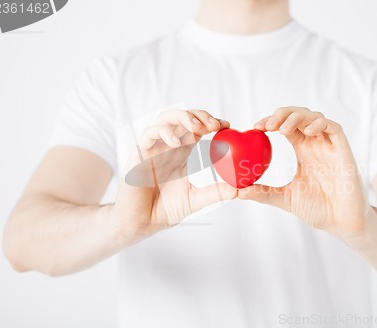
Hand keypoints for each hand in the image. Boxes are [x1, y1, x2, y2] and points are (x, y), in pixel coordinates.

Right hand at [114, 109, 236, 244]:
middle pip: (183, 117)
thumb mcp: (195, 200)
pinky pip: (149, 133)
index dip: (211, 122)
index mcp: (181, 152)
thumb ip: (214, 193)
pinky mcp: (138, 153)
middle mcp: (167, 146)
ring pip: (165, 118)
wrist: (141, 223)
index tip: (226, 126)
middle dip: (200, 116)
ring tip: (197, 127)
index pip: (197, 128)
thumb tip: (237, 190)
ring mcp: (153, 148)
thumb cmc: (164, 210)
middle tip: (214, 125)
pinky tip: (176, 142)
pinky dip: (163, 132)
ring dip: (183, 117)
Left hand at [238, 107, 369, 238]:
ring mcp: (330, 146)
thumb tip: (238, 191)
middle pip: (299, 116)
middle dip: (282, 114)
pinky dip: (320, 124)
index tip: (255, 127)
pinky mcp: (343, 151)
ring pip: (315, 117)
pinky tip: (307, 132)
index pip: (286, 126)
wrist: (341, 222)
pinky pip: (334, 128)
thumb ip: (264, 193)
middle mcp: (316, 144)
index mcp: (303, 150)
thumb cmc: (318, 208)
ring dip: (297, 117)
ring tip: (282, 128)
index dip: (271, 121)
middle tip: (266, 125)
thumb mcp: (285, 198)